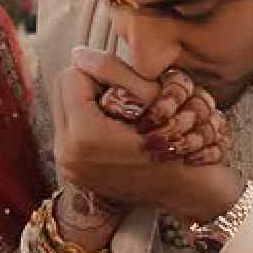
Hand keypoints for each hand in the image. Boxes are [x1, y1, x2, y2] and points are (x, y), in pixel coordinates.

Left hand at [55, 48, 244, 222]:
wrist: (190, 197)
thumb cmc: (180, 148)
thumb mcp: (155, 103)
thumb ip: (117, 73)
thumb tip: (82, 54)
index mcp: (84, 136)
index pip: (72, 76)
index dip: (98, 68)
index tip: (121, 75)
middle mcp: (69, 154)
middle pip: (62, 89)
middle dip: (88, 80)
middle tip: (118, 86)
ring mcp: (69, 165)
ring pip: (64, 107)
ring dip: (87, 98)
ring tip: (117, 105)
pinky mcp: (75, 171)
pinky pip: (70, 128)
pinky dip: (89, 118)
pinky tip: (114, 123)